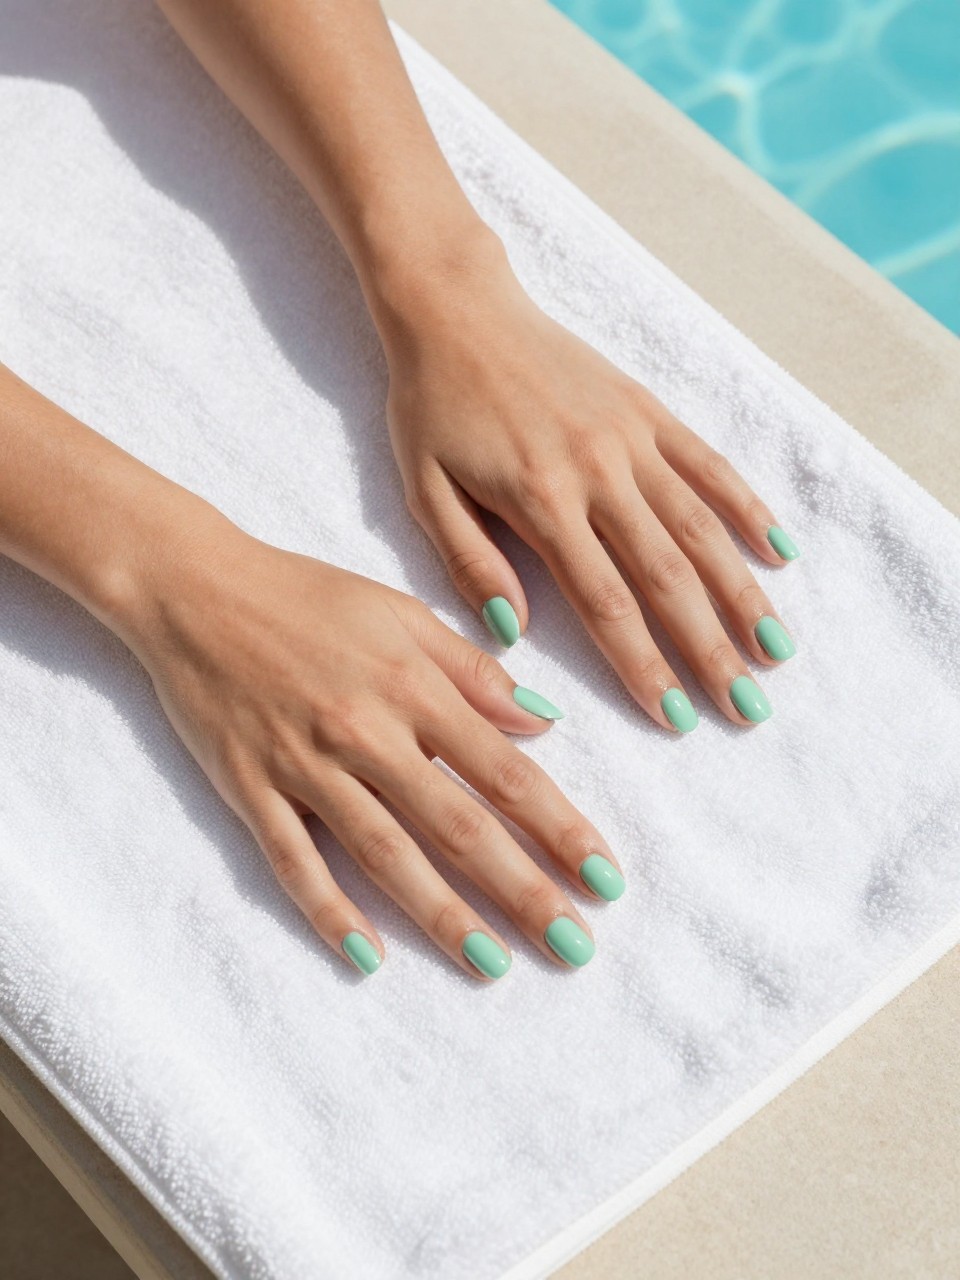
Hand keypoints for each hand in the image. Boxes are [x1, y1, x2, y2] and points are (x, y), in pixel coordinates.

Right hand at [122, 520, 623, 978]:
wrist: (196, 589)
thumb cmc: (308, 596)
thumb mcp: (402, 614)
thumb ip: (473, 671)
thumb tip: (544, 719)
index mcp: (414, 688)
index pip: (505, 773)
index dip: (560, 830)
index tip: (605, 879)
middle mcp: (367, 734)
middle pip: (457, 827)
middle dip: (521, 892)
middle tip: (572, 949)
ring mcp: (306, 767)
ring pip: (385, 856)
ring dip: (442, 916)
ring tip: (492, 965)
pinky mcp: (251, 790)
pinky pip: (295, 862)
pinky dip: (329, 911)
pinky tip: (367, 956)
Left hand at [382, 239, 799, 732]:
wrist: (456, 308)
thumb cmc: (433, 407)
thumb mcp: (425, 491)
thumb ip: (472, 562)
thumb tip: (515, 633)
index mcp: (541, 502)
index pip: (604, 603)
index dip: (643, 666)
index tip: (674, 717)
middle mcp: (598, 473)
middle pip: (666, 578)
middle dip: (707, 650)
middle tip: (744, 706)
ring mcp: (631, 438)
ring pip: (700, 528)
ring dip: (742, 593)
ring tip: (775, 649)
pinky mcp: (648, 409)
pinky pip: (708, 464)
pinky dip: (746, 507)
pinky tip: (779, 551)